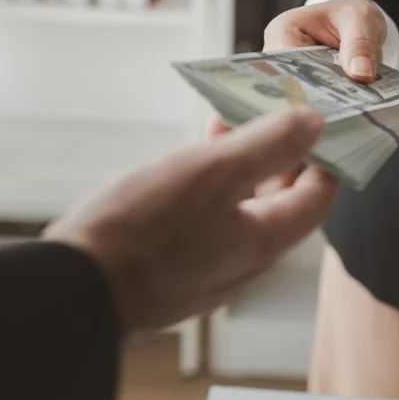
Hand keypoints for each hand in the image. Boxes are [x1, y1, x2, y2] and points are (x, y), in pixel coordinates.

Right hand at [43, 107, 339, 331]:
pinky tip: (181, 164)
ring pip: (240, 210)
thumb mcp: (213, 171)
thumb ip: (269, 145)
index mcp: (264, 242)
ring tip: (218, 124)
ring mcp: (207, 270)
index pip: (318, 198)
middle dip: (275, 152)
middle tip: (262, 110)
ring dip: (238, 165)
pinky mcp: (174, 269)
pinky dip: (208, 187)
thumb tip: (315, 123)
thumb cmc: (143, 229)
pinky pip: (207, 222)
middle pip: (280, 202)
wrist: (73, 289)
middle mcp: (243, 262)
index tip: (317, 119)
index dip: (325, 155)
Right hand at [264, 0, 398, 136]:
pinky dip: (376, 121)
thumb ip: (359, 41)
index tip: (336, 109)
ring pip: (329, 111)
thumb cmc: (349, 13)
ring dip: (362, 122)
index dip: (307, 93)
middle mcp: (286, 68)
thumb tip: (361, 74)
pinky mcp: (327, 104)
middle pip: (305, 96)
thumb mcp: (358, 17)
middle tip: (370, 125)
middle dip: (339, 113)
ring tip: (398, 129)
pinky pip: (348, 115)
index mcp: (282, 37)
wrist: (357, 24)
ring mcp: (305, 89)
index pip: (286, 71)